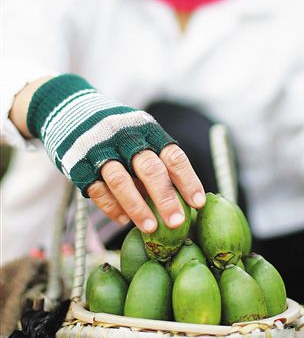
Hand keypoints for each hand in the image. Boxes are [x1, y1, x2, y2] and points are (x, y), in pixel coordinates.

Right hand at [25, 73, 205, 234]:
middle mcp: (125, 136)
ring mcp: (100, 150)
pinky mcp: (79, 164)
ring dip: (138, 208)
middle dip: (165, 198)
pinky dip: (112, 207)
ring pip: (121, 182)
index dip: (187, 180)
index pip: (172, 156)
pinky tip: (124, 220)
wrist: (70, 108)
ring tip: (151, 229)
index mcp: (146, 129)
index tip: (198, 203)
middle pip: (150, 169)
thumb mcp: (139, 131)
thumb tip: (183, 196)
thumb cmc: (117, 129)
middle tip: (177, 223)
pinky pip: (97, 191)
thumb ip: (156, 156)